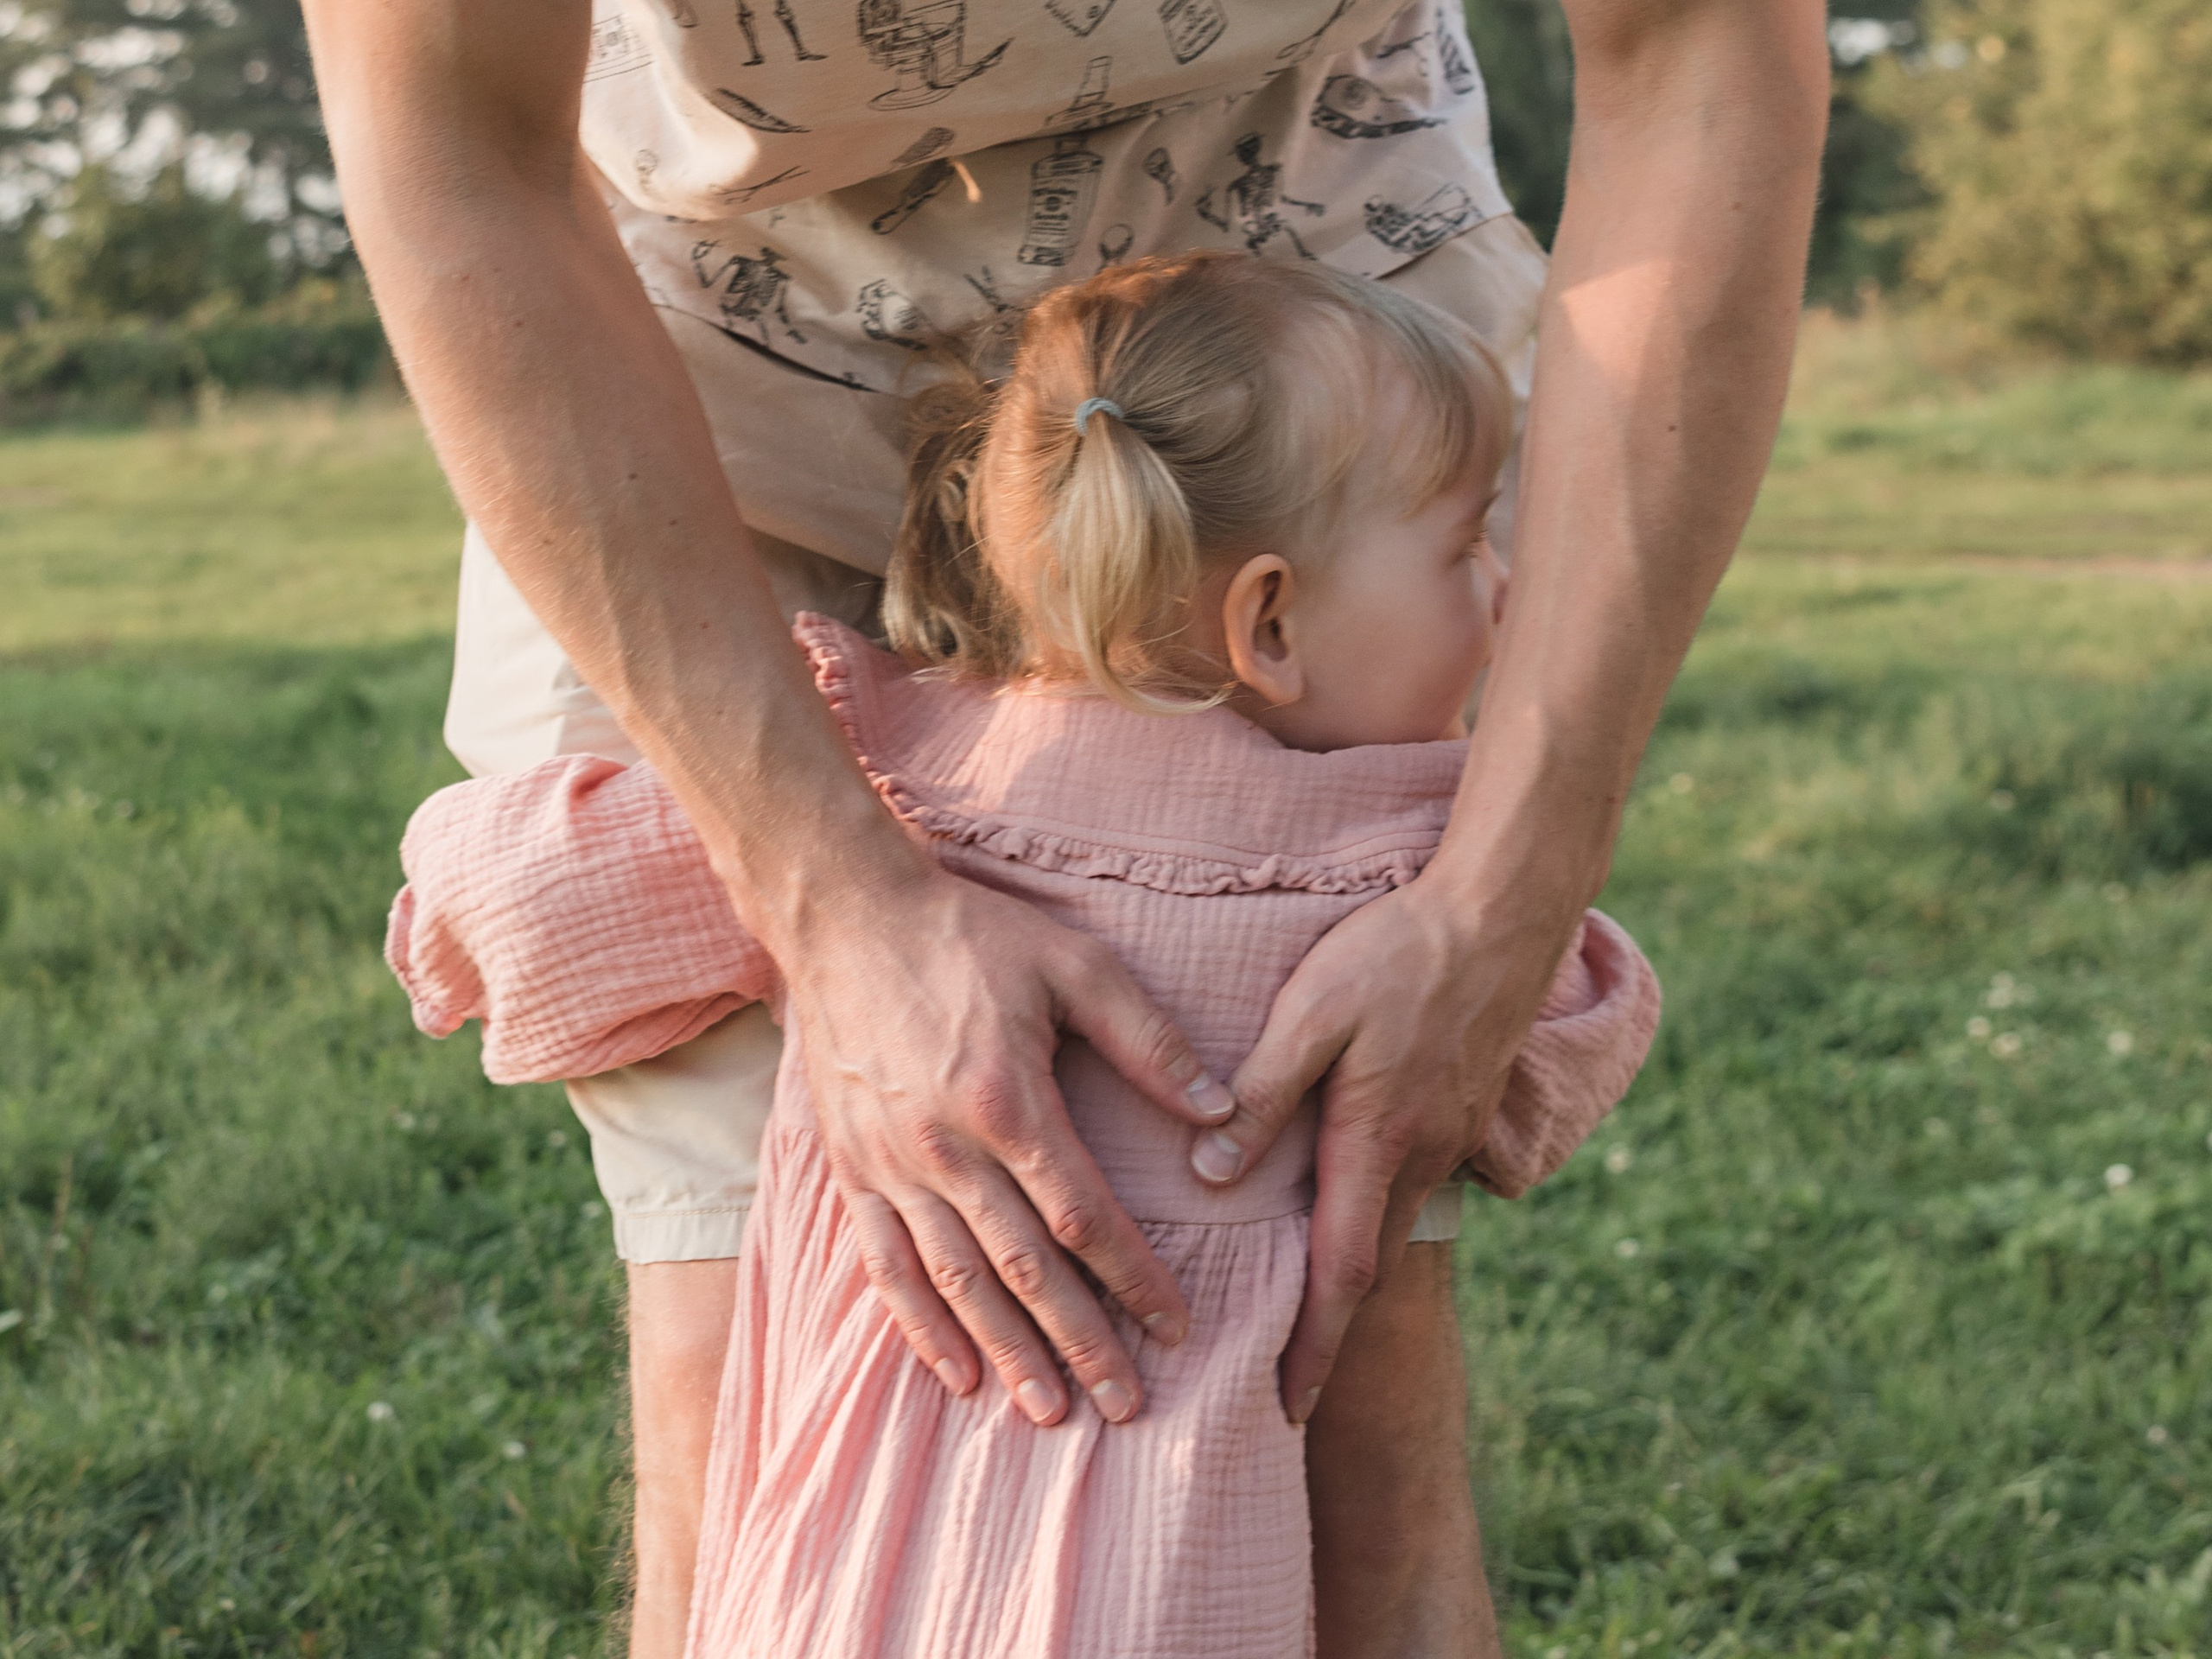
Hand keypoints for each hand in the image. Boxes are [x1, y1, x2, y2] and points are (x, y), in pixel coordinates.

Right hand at [778, 864, 1236, 1426]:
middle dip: (1081, 1342)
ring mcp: (891, 1166)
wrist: (847, 916)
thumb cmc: (970, 934)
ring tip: (1051, 1412)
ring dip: (1006, 1354)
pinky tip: (952, 1373)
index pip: (1084, 1217)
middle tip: (1128, 1405)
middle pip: (1024, 1270)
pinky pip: (885, 1266)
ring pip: (957, 1283)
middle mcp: (945, 1149)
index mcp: (1008, 1101)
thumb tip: (1221, 1110)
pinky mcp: (852, 1170)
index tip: (1177, 1325)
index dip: (1134, 1278)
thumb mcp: (1074, 963)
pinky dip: (919, 1327)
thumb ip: (1149, 1040)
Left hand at [1195, 882, 1577, 1422]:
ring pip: (1393, 1224)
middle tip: (1288, 1381)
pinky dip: (1377, 1217)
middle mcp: (1423, 1155)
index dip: (1313, 1345)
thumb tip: (1212, 1175)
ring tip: (1305, 1305)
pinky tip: (1347, 1206)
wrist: (1503, 913)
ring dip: (1351, 1272)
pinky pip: (1414, 1185)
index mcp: (1379, 1140)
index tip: (1289, 1406)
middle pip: (1370, 1265)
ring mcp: (1452, 1136)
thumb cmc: (1397, 953)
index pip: (1341, 1272)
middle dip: (1329, 1329)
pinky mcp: (1463, 1111)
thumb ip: (1262, 1094)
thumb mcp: (1312, 1013)